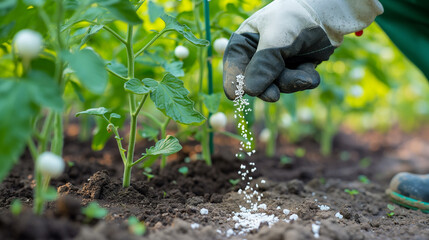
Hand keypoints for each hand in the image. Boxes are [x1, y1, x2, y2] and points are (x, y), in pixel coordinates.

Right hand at [223, 0, 382, 101]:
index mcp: (246, 41)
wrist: (328, 16)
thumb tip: (249, 91)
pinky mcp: (294, 70)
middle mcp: (258, 55)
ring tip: (306, 76)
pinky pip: (295, 85)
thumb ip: (263, 64)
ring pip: (277, 85)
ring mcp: (277, 64)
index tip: (235, 96)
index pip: (234, 63)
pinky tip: (312, 72)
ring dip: (291, 82)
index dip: (233, 80)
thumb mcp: (276, 38)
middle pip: (255, 81)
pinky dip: (304, 80)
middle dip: (268, 87)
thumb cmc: (295, 19)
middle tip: (273, 96)